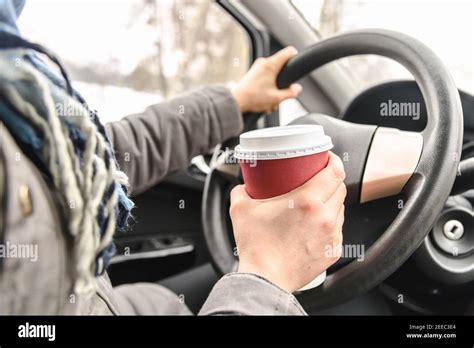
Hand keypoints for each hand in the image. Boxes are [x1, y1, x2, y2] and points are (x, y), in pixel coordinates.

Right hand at [229, 152, 345, 292]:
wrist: (265, 279)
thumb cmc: (256, 247)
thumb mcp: (241, 209)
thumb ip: (241, 191)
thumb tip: (244, 186)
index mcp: (307, 201)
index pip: (335, 172)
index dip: (334, 161)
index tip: (327, 158)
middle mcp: (325, 217)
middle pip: (340, 188)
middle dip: (331, 179)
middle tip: (316, 178)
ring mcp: (332, 235)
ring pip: (340, 208)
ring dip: (330, 201)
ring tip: (314, 202)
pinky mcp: (333, 250)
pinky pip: (337, 228)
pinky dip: (328, 222)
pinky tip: (313, 224)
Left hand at [232, 46, 302, 113]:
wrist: (236, 101)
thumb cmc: (253, 98)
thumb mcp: (276, 98)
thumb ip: (290, 93)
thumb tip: (297, 88)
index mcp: (271, 65)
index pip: (289, 52)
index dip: (296, 57)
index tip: (297, 64)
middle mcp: (264, 63)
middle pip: (282, 68)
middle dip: (283, 83)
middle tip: (280, 94)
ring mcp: (257, 67)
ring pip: (274, 75)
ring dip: (274, 89)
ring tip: (270, 101)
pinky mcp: (253, 73)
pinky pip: (266, 78)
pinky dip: (267, 89)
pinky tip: (265, 100)